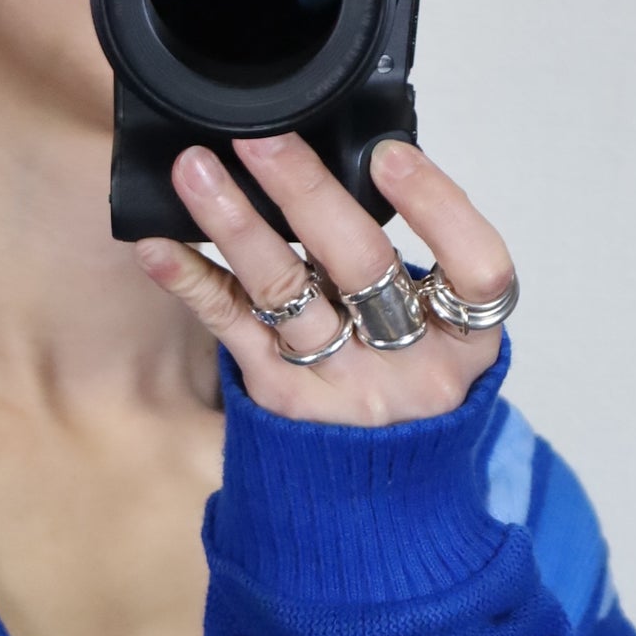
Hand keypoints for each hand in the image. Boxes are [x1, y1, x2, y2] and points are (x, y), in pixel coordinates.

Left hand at [135, 131, 514, 427]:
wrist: (379, 496)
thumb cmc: (409, 383)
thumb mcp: (444, 333)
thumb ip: (415, 261)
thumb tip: (353, 159)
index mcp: (467, 342)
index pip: (477, 269)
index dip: (436, 205)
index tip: (387, 154)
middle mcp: (410, 368)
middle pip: (364, 268)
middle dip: (309, 193)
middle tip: (263, 138)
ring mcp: (341, 386)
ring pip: (288, 292)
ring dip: (236, 226)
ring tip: (197, 171)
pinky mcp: (281, 397)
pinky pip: (233, 329)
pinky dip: (194, 281)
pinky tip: (158, 246)